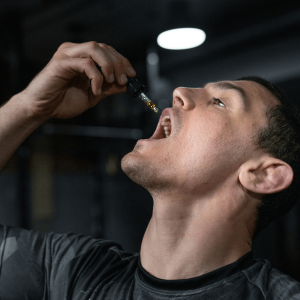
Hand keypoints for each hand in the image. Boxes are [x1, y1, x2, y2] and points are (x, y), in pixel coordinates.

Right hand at [20, 42, 135, 120]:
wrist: (43, 109)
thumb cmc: (64, 101)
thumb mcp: (94, 95)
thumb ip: (108, 88)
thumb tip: (126, 85)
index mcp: (83, 57)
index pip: (107, 51)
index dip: (122, 61)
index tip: (132, 74)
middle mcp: (75, 52)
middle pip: (103, 47)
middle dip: (118, 64)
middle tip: (123, 80)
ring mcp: (67, 55)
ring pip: (94, 49)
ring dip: (108, 65)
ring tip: (111, 81)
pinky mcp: (60, 63)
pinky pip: (84, 63)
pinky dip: (95, 77)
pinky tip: (95, 90)